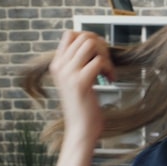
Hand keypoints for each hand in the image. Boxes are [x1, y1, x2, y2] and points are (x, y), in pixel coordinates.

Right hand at [48, 30, 113, 144]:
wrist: (80, 130)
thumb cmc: (83, 108)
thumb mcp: (76, 81)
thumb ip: (79, 63)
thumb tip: (94, 43)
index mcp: (57, 65)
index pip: (70, 34)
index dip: (89, 38)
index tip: (99, 52)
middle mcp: (59, 66)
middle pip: (84, 37)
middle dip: (101, 46)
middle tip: (107, 63)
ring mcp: (68, 74)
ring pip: (91, 44)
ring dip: (105, 55)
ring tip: (107, 71)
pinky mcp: (80, 82)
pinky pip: (99, 61)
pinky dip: (109, 68)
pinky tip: (109, 79)